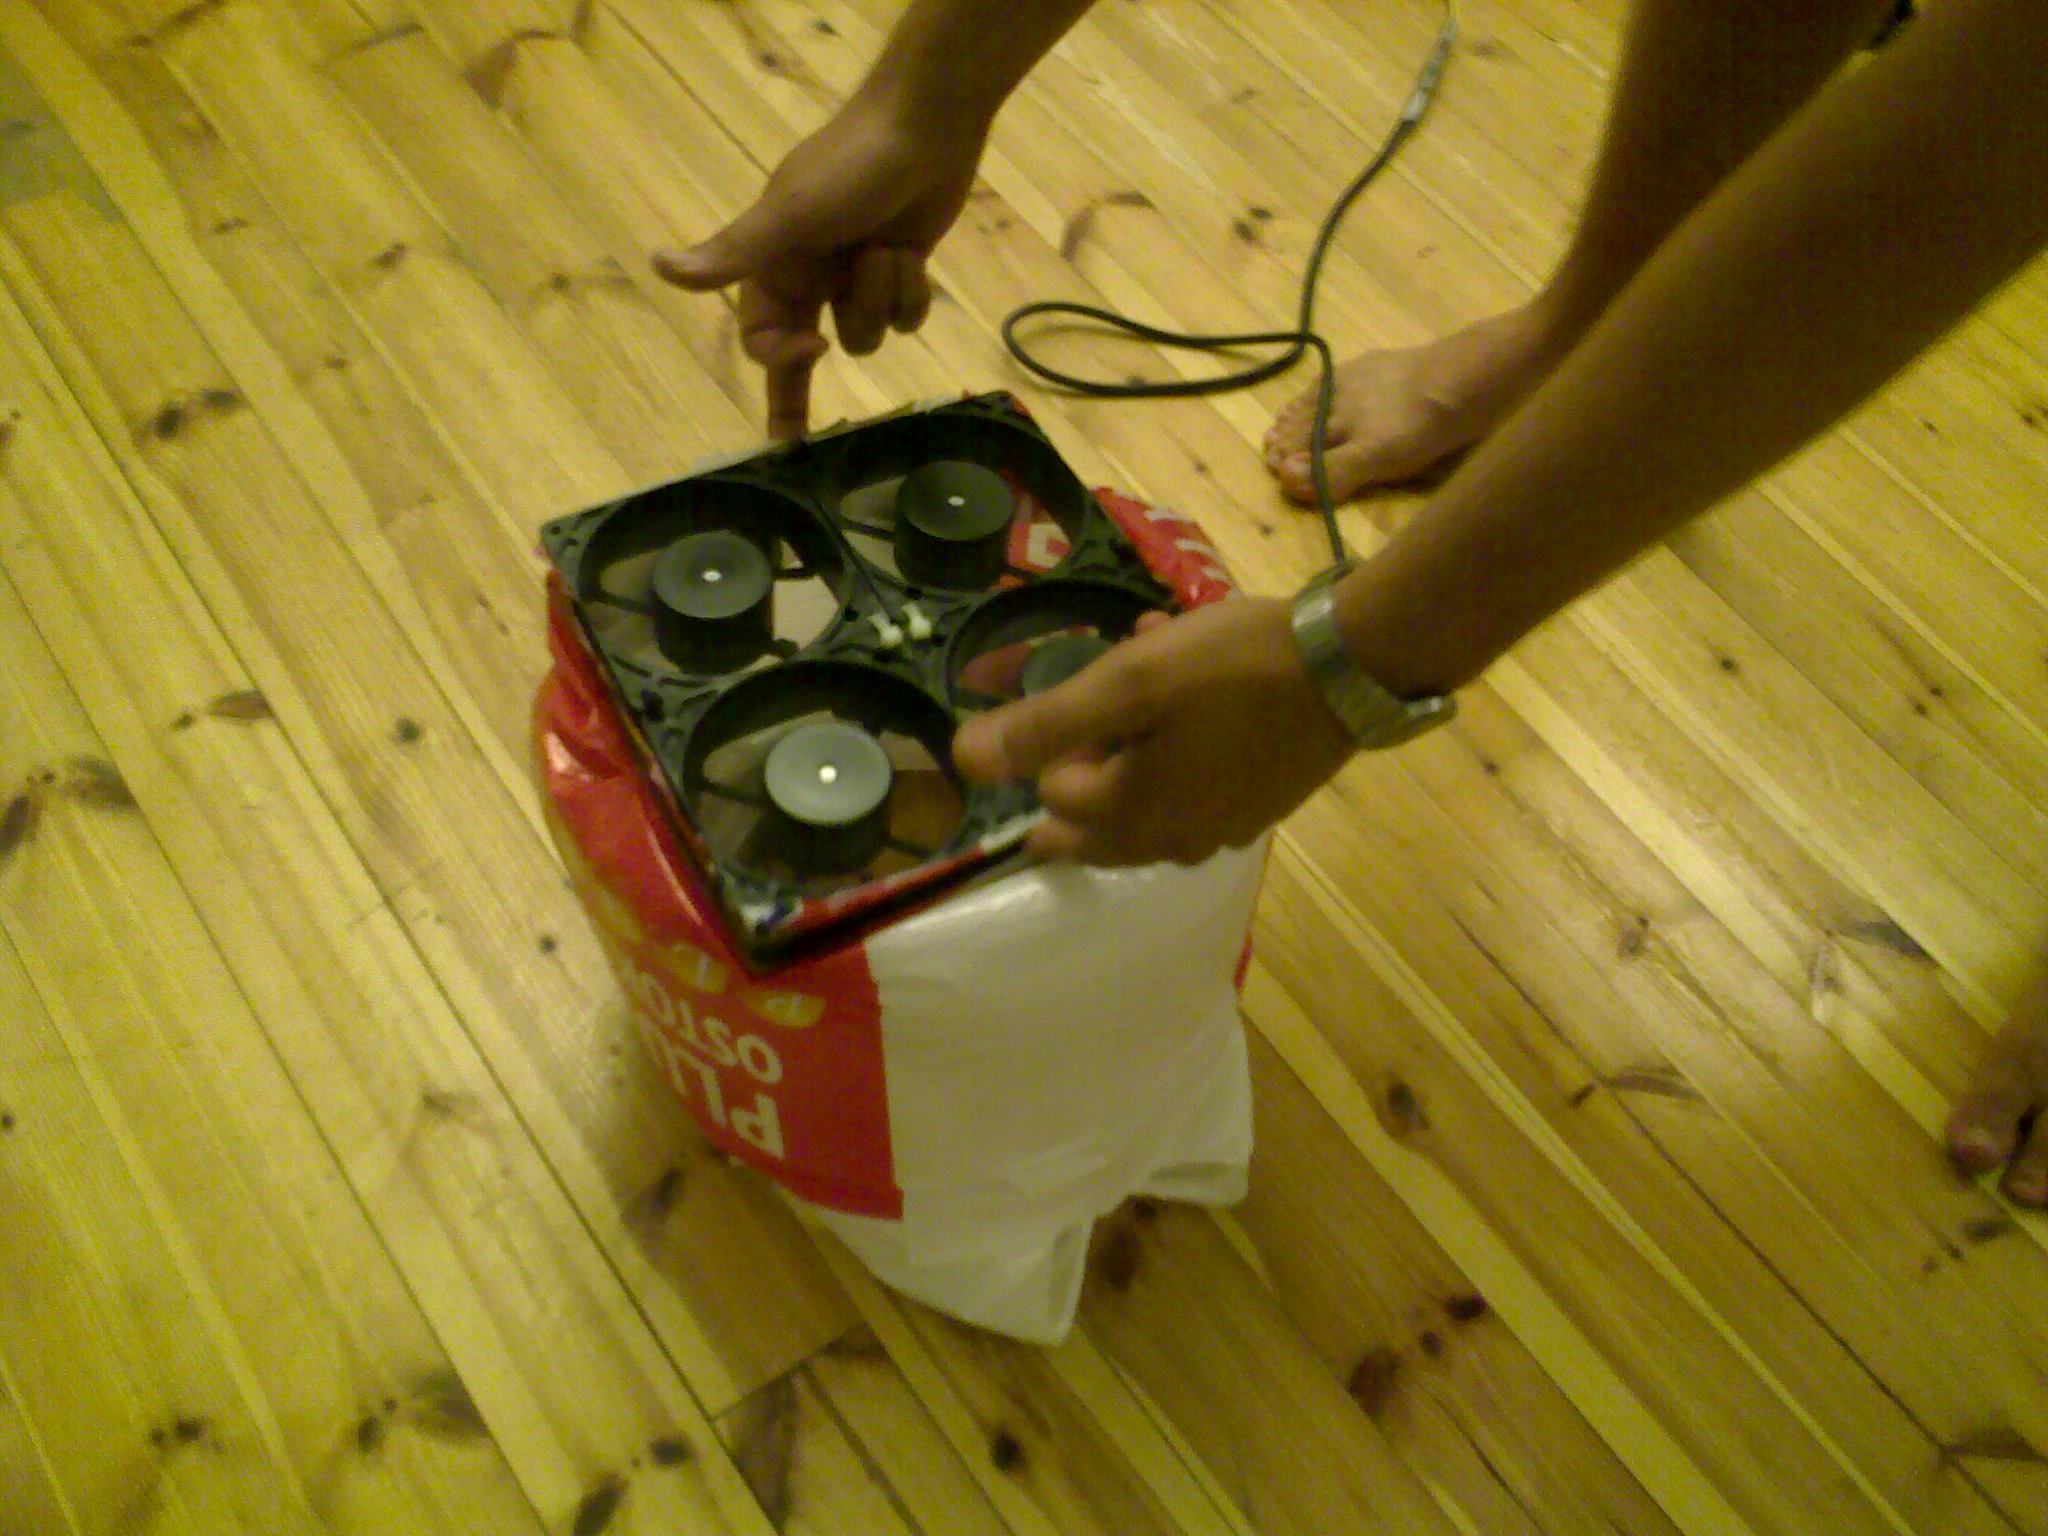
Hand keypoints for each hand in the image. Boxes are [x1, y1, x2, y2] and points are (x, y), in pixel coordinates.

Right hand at [654, 89, 984, 438]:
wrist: (924, 129)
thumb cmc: (849, 167)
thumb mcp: (788, 215)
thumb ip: (732, 253)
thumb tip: (658, 266)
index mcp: (773, 267)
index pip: (761, 339)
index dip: (781, 359)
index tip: (810, 352)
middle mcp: (809, 278)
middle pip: (799, 357)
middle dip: (796, 401)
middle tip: (795, 446)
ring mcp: (854, 277)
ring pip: (866, 332)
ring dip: (881, 296)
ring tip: (885, 248)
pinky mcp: (898, 273)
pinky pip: (905, 316)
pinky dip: (911, 290)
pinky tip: (912, 253)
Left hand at [952, 599, 1356, 865]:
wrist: (1355, 667)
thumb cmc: (1234, 669)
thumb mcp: (1129, 682)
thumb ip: (1044, 725)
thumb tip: (960, 763)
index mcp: (1132, 819)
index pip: (1054, 797)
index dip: (1058, 739)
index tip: (1087, 685)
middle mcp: (1173, 842)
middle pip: (1094, 819)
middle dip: (1089, 754)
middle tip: (1104, 693)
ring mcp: (1222, 829)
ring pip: (1145, 798)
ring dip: (1134, 742)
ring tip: (1152, 668)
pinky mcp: (1259, 806)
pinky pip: (1194, 785)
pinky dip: (1179, 745)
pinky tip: (1199, 690)